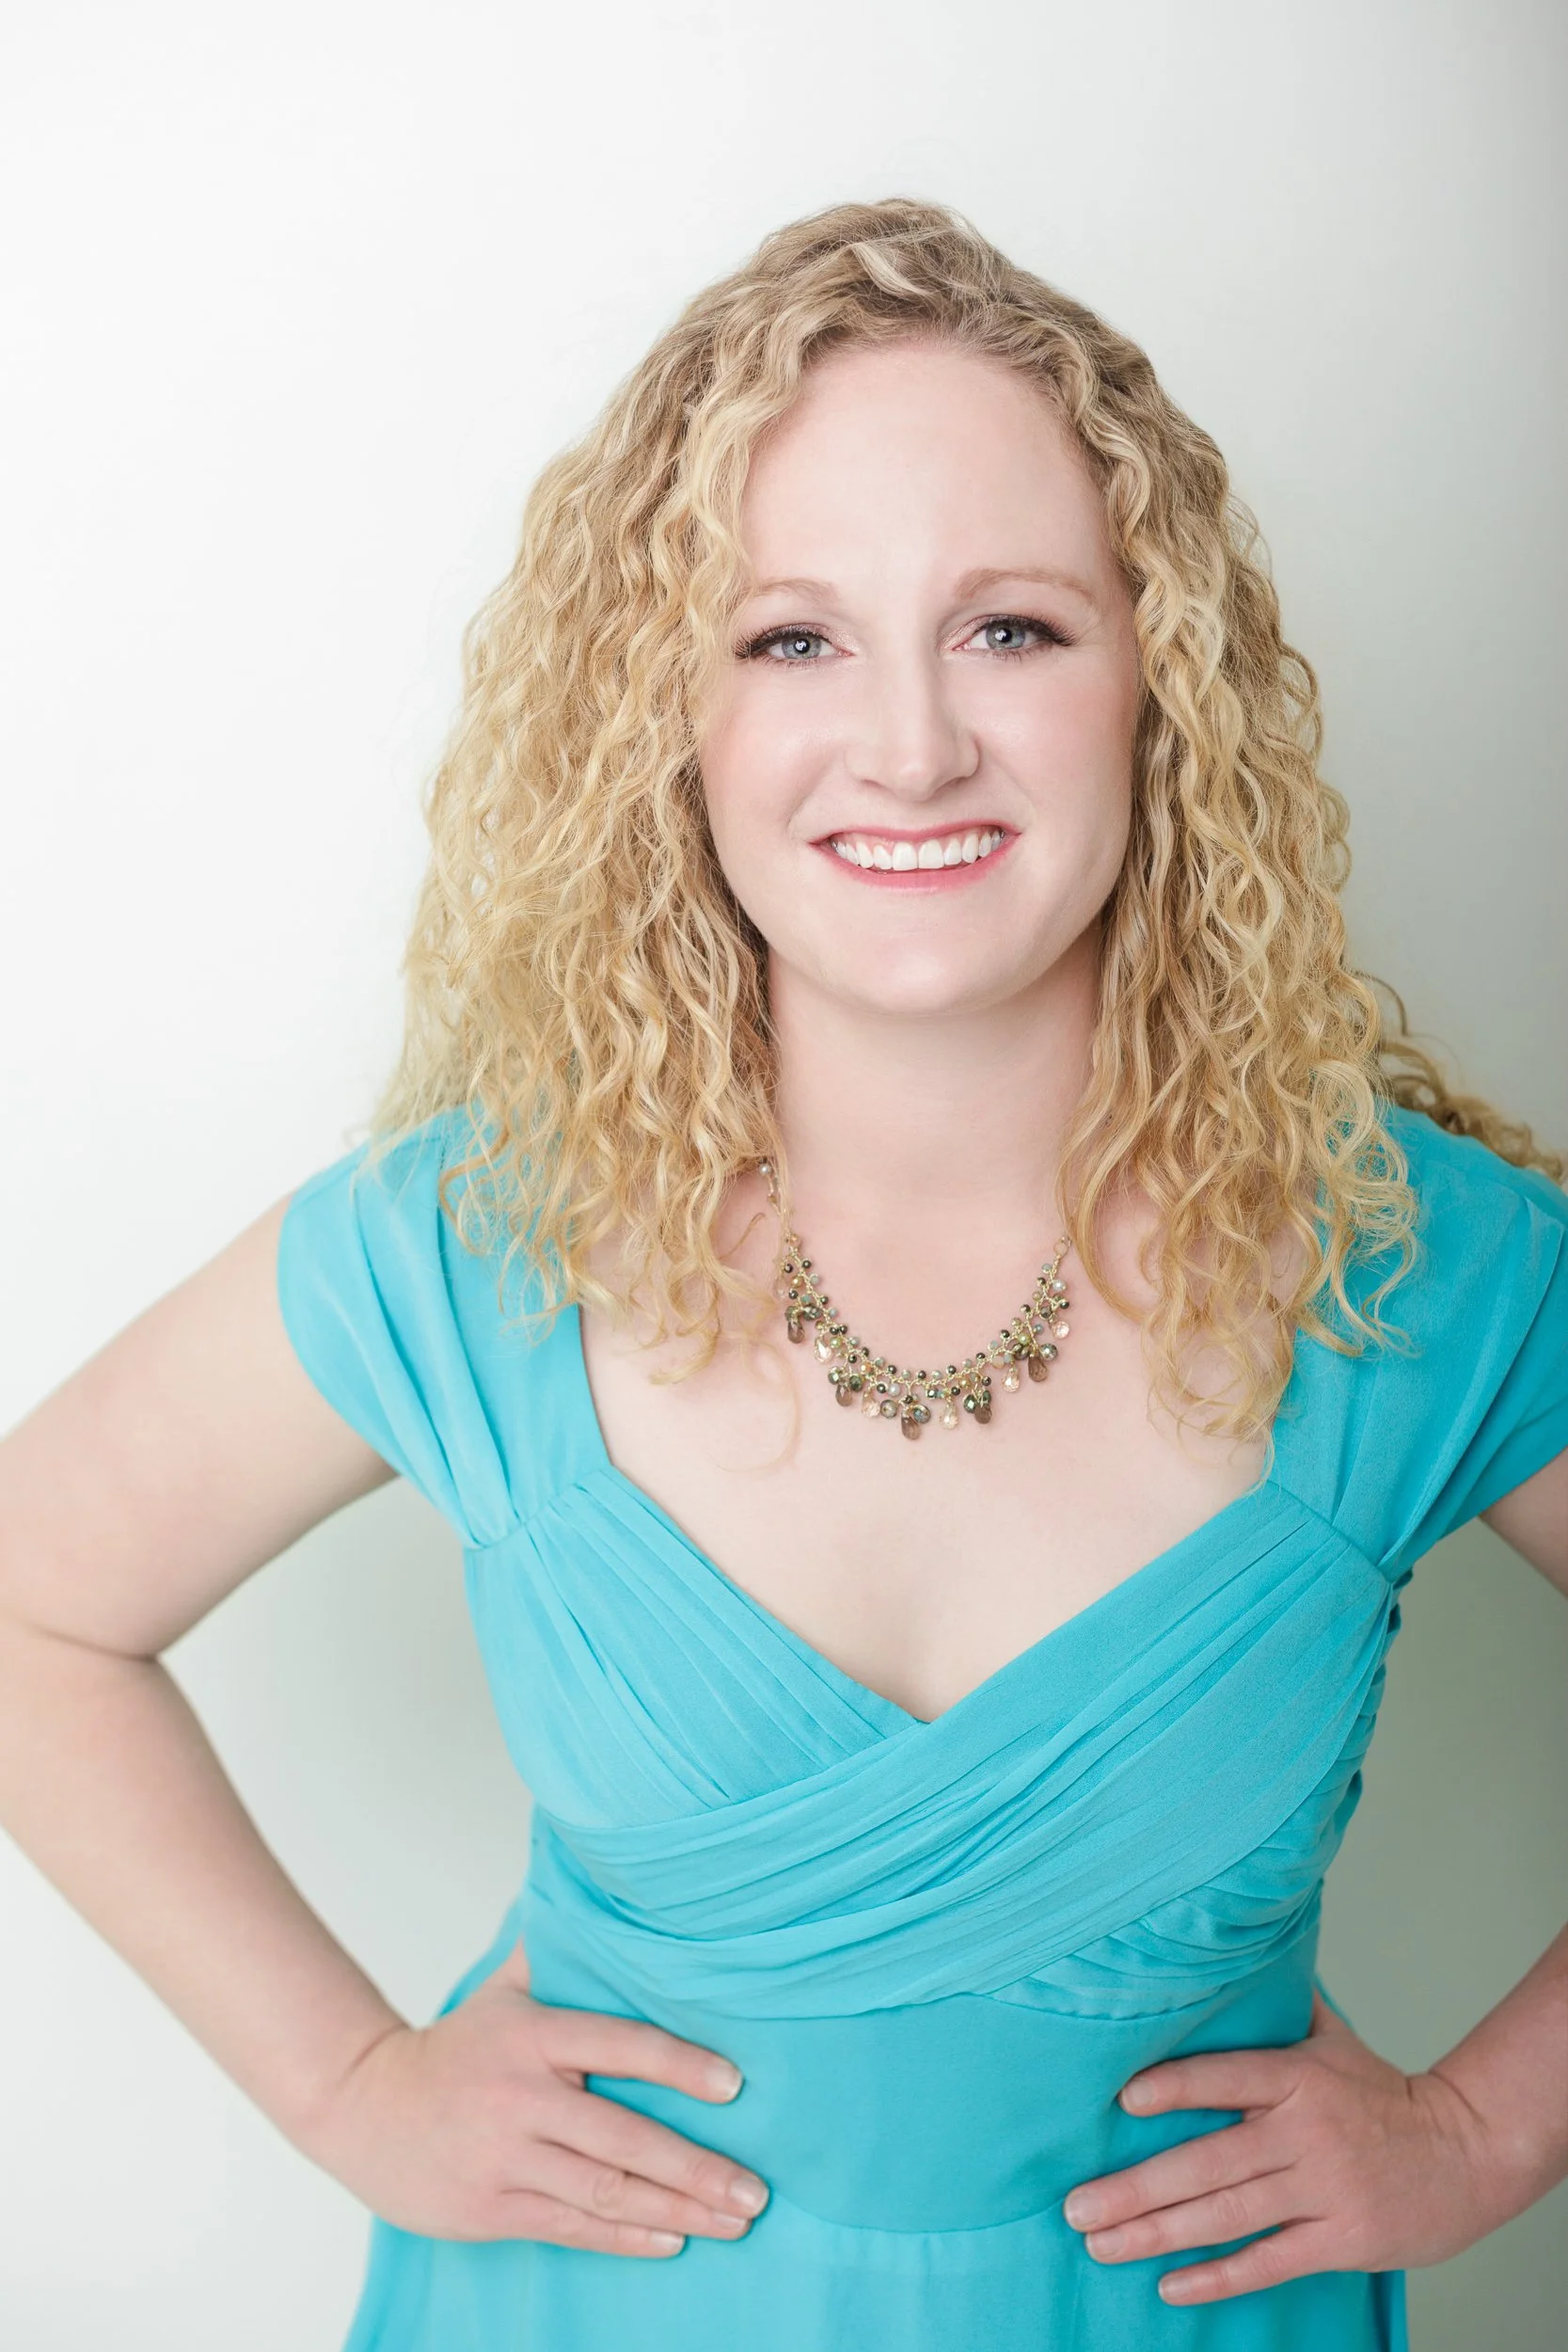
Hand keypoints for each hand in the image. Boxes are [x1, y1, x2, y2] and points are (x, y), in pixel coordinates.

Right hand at [300, 1938, 767, 2256]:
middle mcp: (521, 2099)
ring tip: (735, 2221)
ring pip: (605, 2192)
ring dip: (677, 2210)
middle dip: (696, 2167)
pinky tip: (674, 2240)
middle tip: (756, 2190)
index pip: (619, 2044)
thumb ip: (556, 1951)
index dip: (679, 2065)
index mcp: (533, 2036)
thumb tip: (604, 1890)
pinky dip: (627, 2238)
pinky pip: (572, 2227)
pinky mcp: (492, 2209)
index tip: (735, 2084)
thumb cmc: (455, 2047)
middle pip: (622, 2137)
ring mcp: (505, 2159)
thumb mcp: (503, 1990)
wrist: (363, 2107)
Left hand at [1062, 1990, 1516, 2304]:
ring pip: (1227, 2215)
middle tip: (1076, 2205)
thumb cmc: (1385, 2092)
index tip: (1122, 2100)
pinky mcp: (1341, 2240)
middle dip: (1136, 2188)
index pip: (1225, 2077)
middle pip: (1209, 2162)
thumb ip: (1277, 2008)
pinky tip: (1170, 2285)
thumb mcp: (1332, 2039)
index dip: (1175, 2088)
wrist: (1468, 2152)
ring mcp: (1324, 2190)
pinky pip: (1269, 2262)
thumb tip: (1226, 1952)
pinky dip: (1218, 2277)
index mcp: (1298, 2076)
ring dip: (1157, 2233)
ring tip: (1100, 2243)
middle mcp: (1306, 2132)